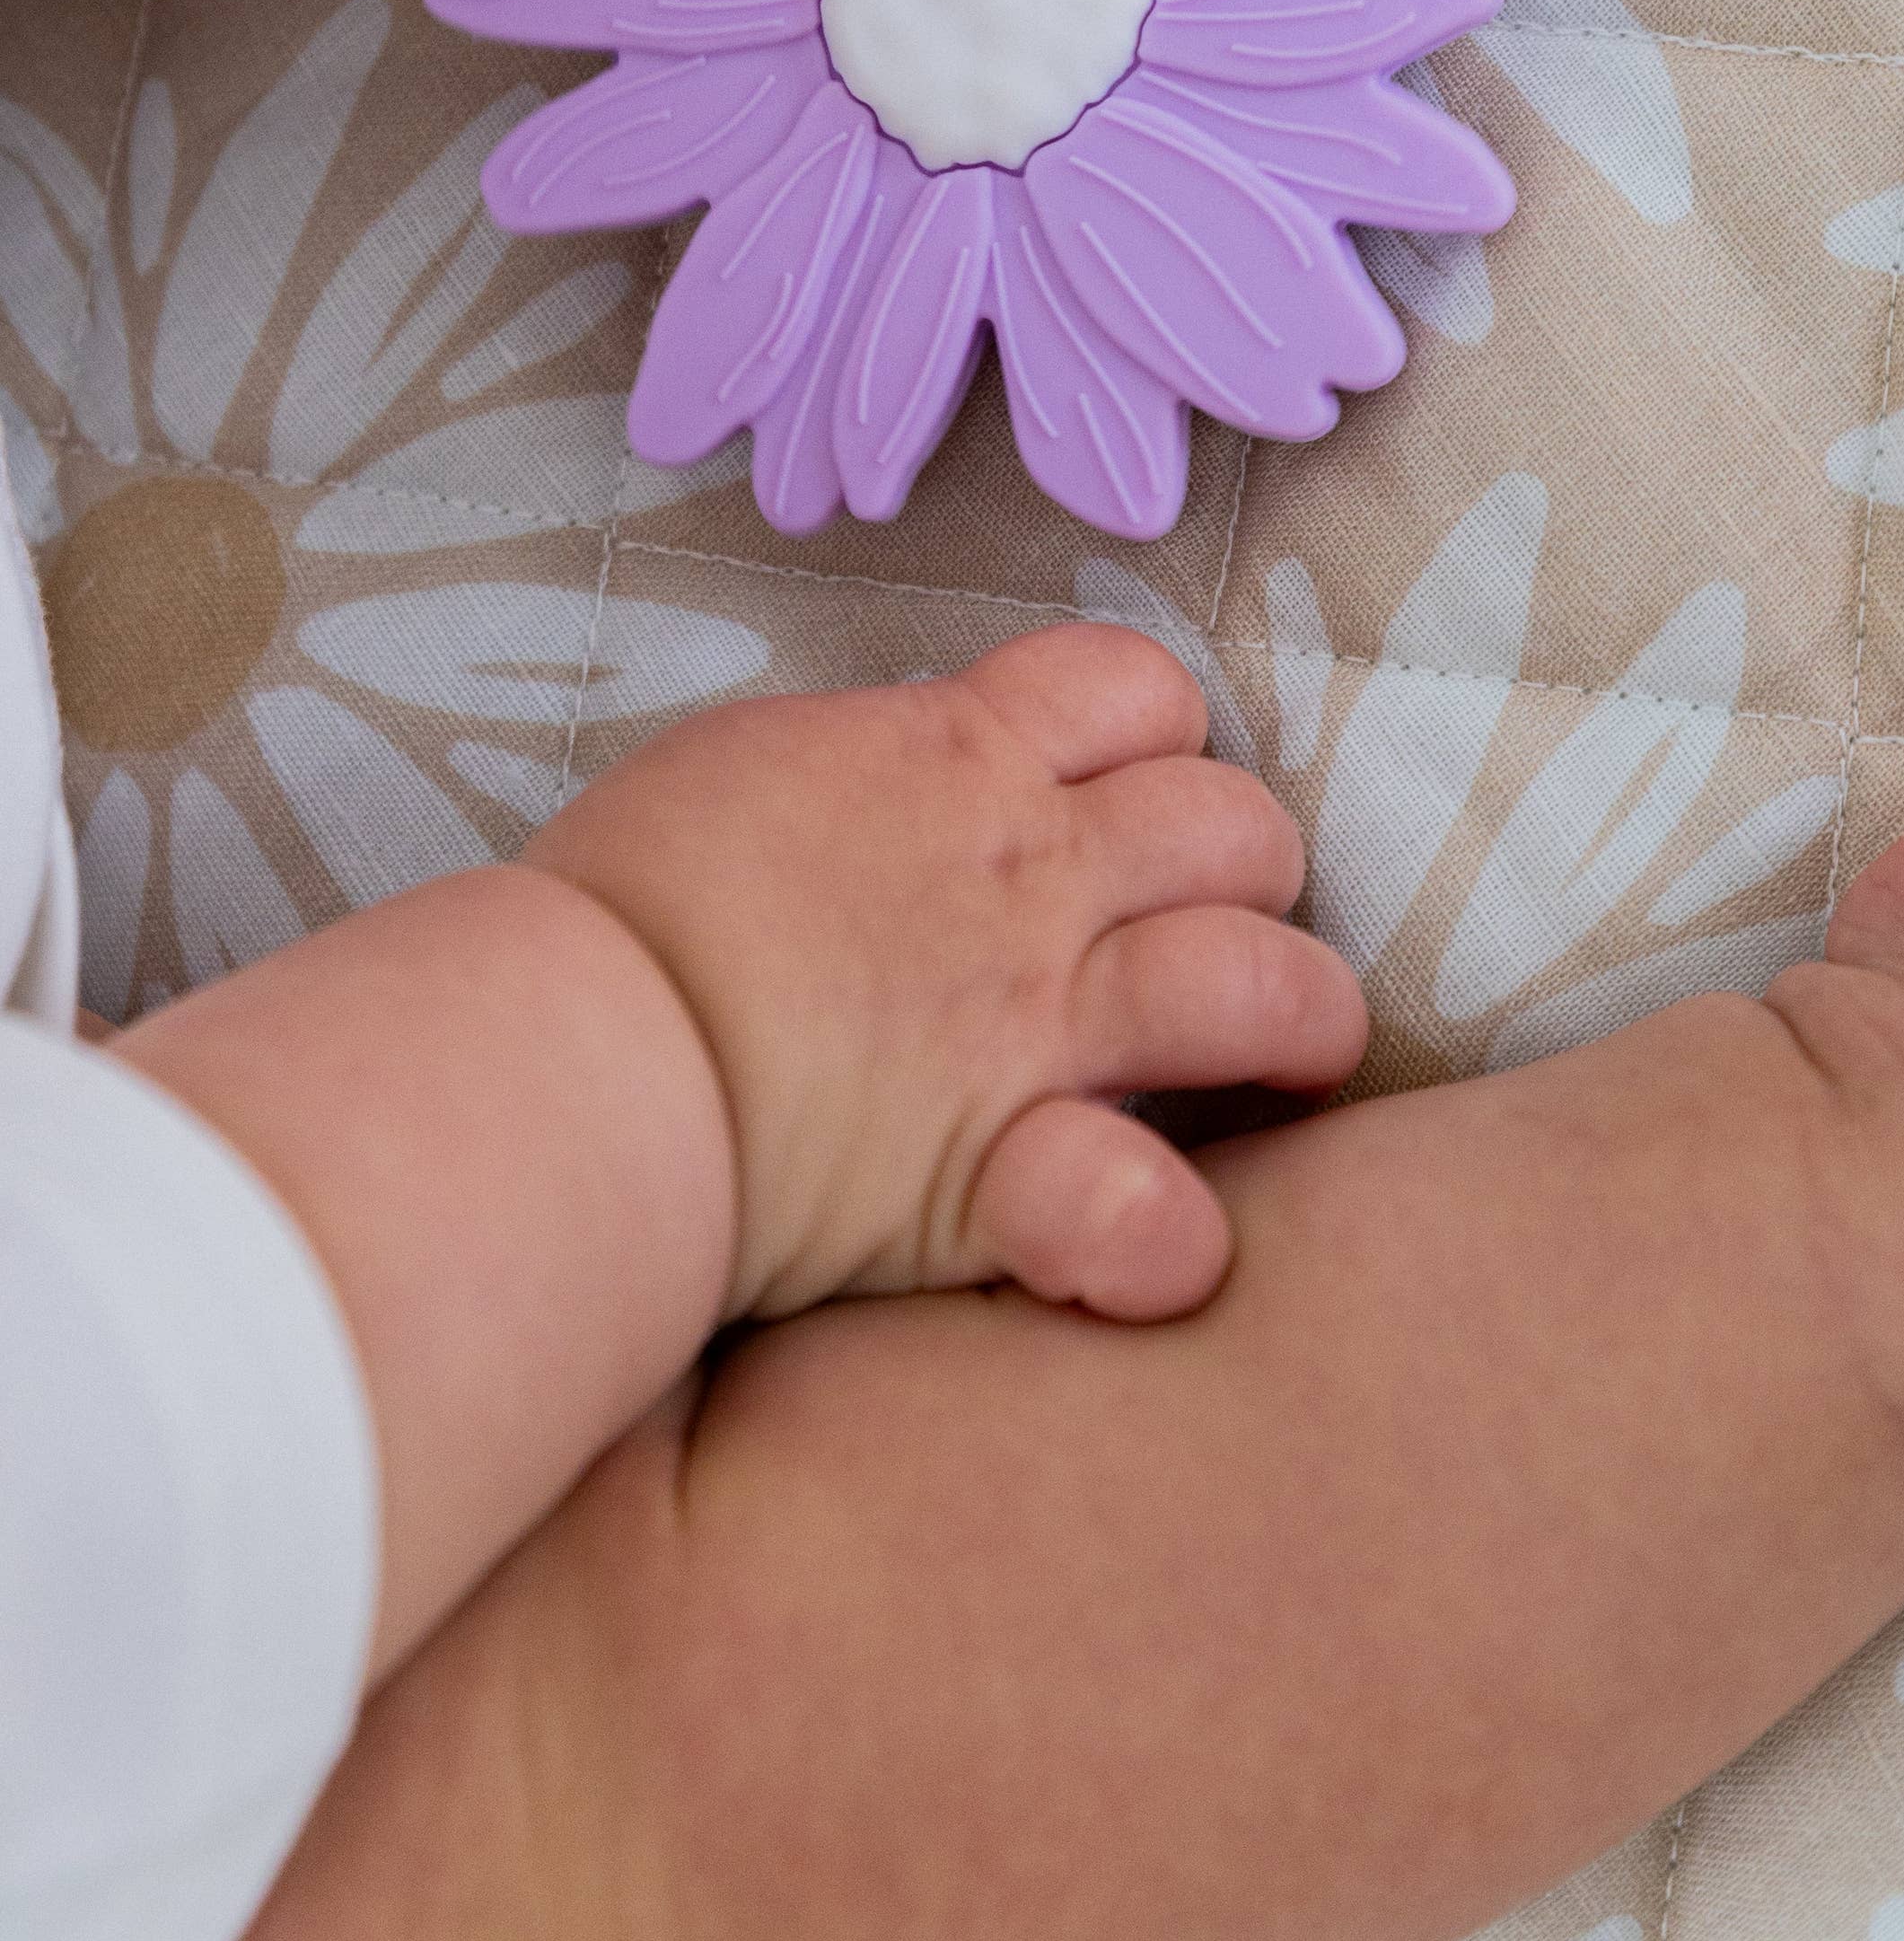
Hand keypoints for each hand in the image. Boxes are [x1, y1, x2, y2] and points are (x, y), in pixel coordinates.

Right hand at [527, 629, 1368, 1323]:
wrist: (569, 1035)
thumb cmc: (625, 899)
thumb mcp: (753, 770)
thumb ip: (863, 776)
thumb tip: (895, 790)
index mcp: (957, 759)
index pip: (1133, 687)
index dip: (1154, 740)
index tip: (1119, 798)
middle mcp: (1028, 877)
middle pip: (1232, 823)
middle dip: (1246, 872)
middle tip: (1199, 935)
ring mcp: (1034, 1023)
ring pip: (1262, 982)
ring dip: (1297, 1019)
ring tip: (1280, 1064)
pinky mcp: (997, 1169)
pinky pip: (1140, 1208)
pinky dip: (1166, 1239)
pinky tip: (1167, 1253)